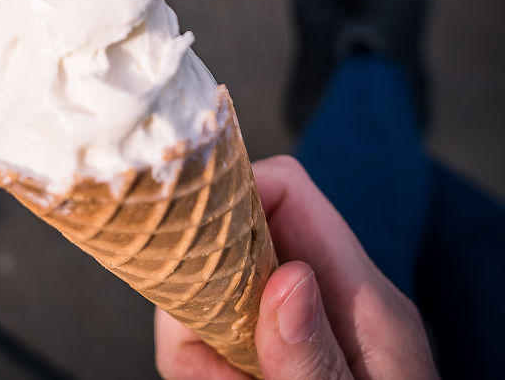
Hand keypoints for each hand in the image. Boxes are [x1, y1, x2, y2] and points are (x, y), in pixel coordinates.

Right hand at [155, 156, 437, 378]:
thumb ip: (319, 357)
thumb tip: (287, 281)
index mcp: (361, 296)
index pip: (287, 190)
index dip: (233, 197)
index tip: (190, 246)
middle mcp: (323, 298)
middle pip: (232, 243)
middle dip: (198, 292)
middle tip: (202, 355)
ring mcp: (292, 326)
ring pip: (208, 293)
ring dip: (192, 344)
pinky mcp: (268, 354)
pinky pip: (211, 339)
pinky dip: (200, 365)